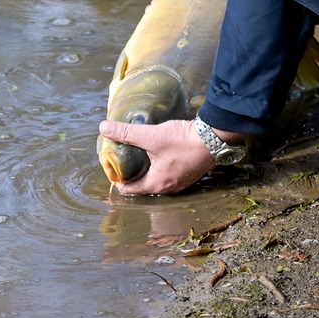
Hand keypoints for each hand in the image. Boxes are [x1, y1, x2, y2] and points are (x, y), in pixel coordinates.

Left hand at [97, 118, 217, 194]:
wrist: (214, 138)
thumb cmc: (182, 141)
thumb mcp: (151, 135)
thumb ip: (126, 132)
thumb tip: (104, 127)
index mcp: (156, 184)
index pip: (128, 189)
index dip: (117, 177)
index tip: (112, 163)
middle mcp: (168, 188)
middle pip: (141, 185)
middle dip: (131, 172)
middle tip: (122, 156)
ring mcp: (180, 183)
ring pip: (155, 180)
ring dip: (146, 170)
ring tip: (138, 153)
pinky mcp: (188, 174)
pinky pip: (168, 175)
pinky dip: (159, 167)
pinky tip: (157, 153)